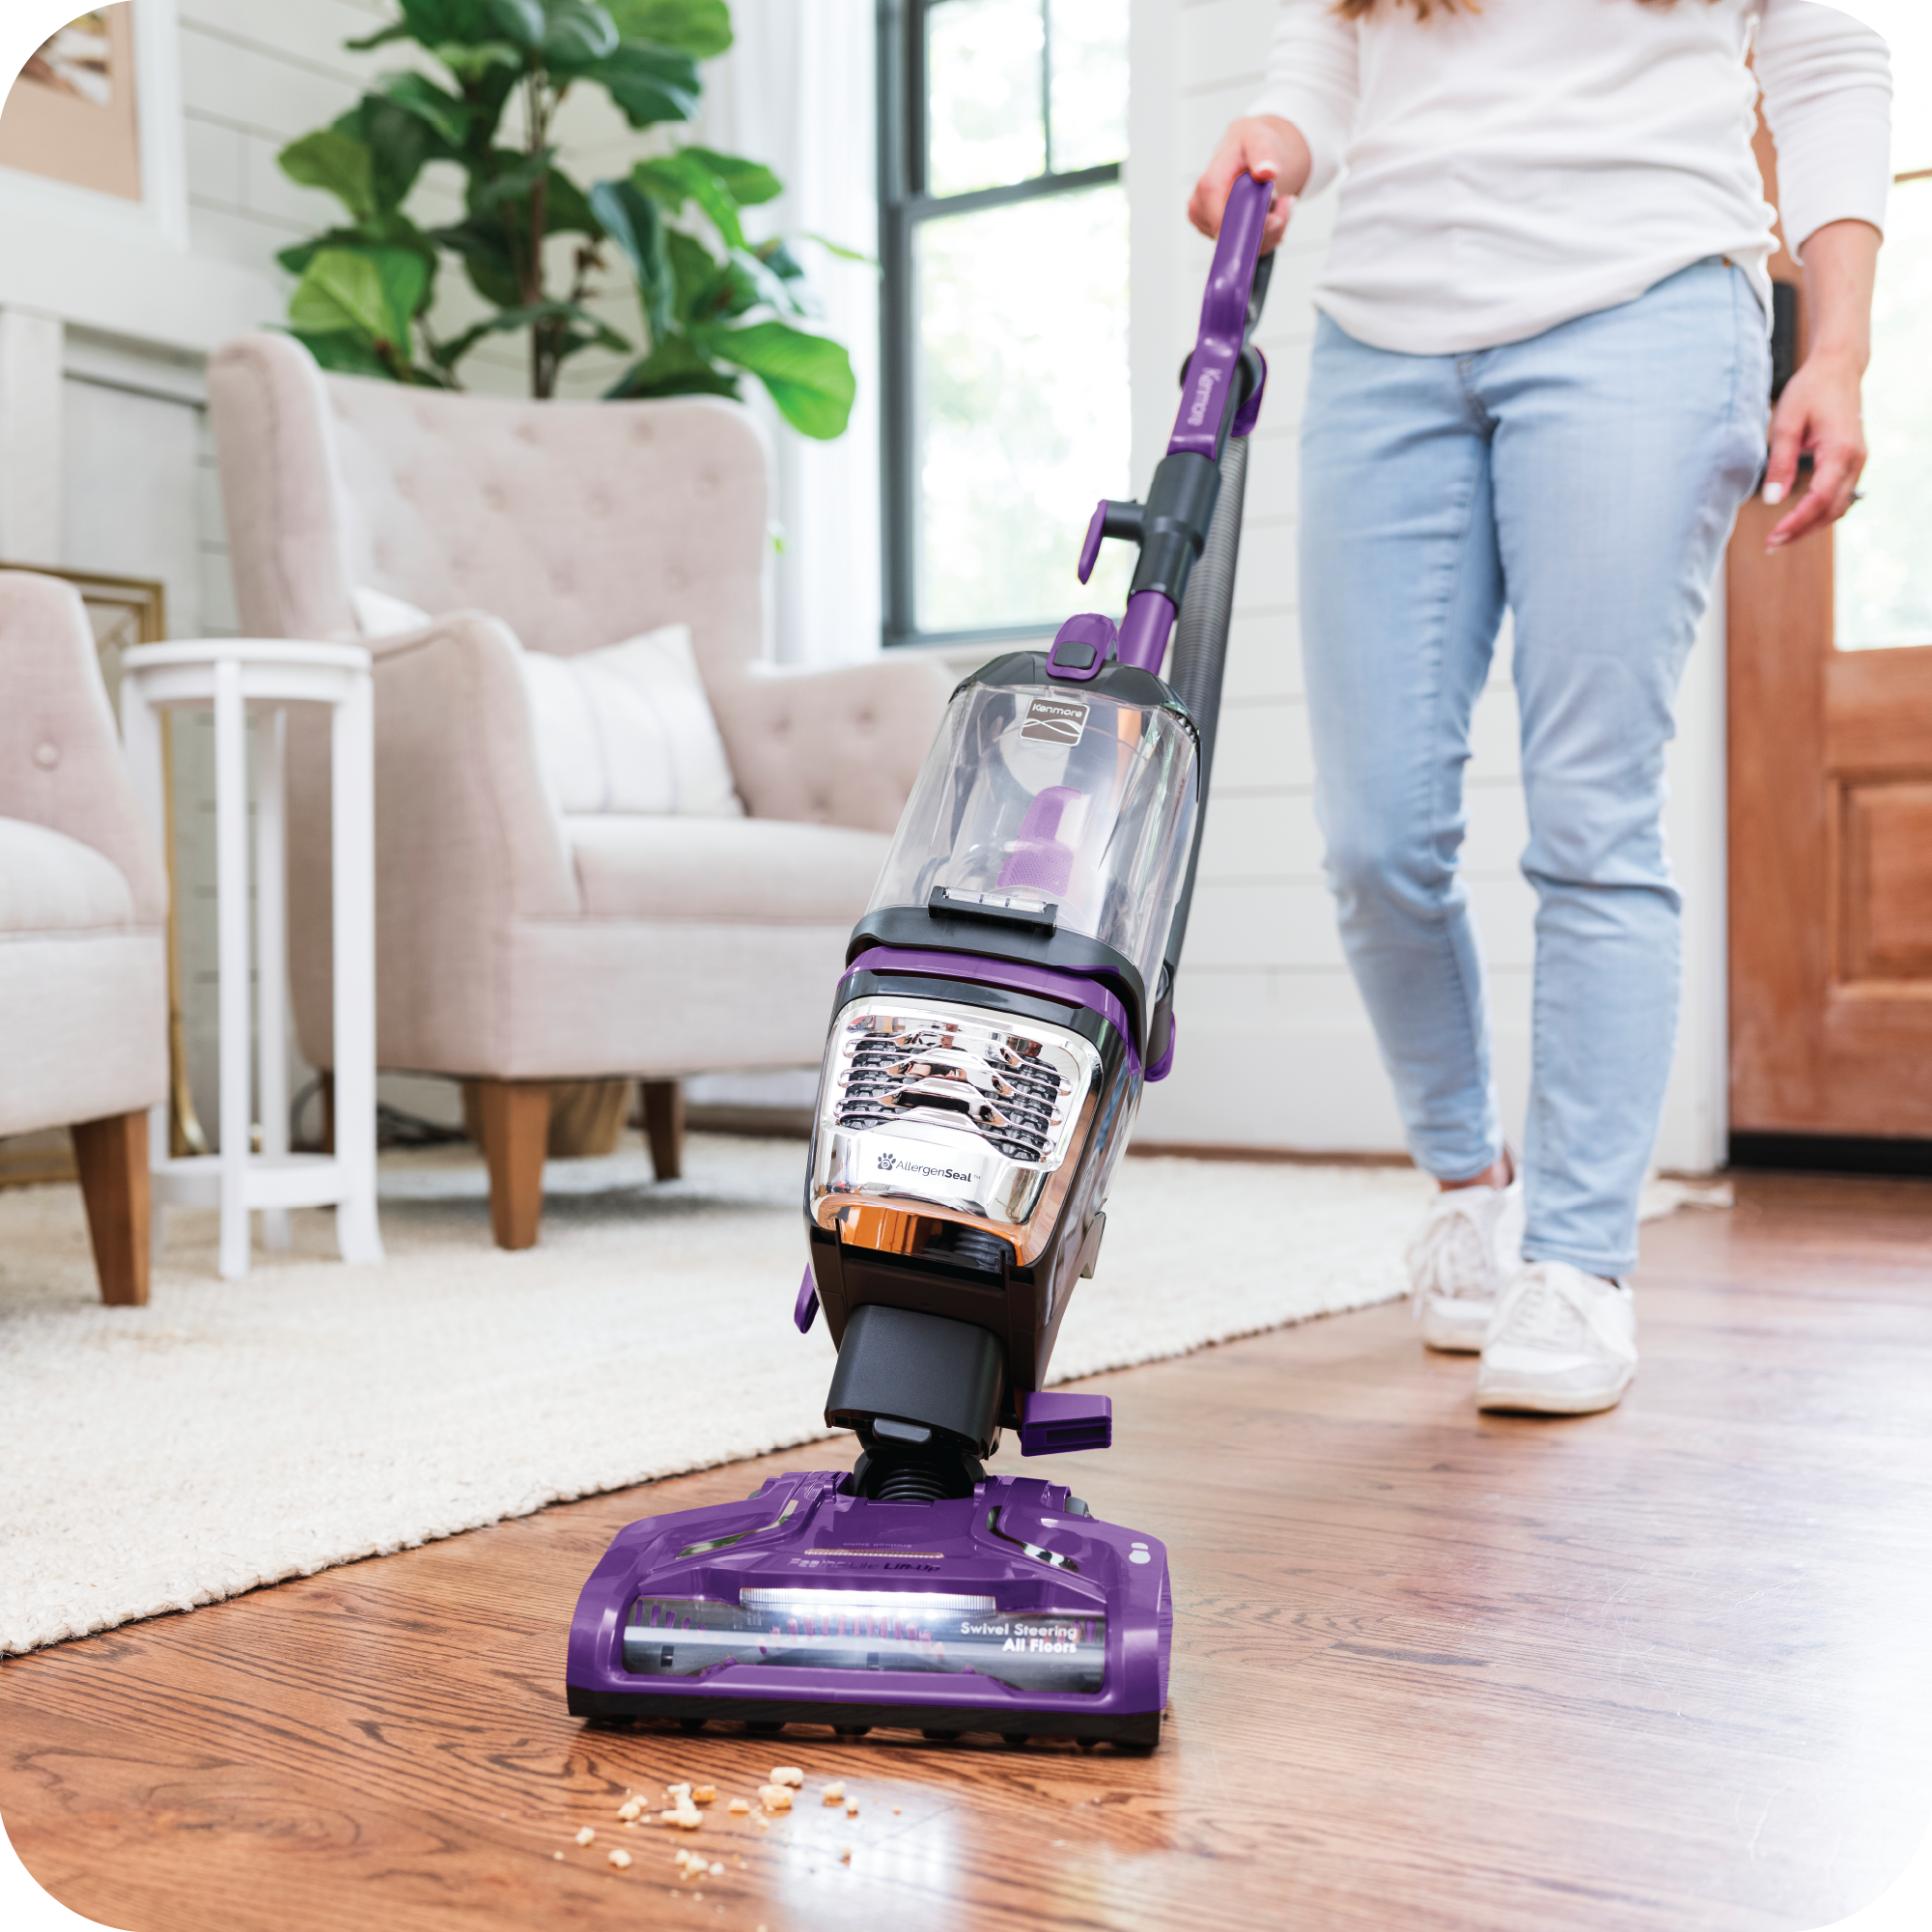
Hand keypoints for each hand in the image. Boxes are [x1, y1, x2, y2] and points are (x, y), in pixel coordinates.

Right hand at [1188, 116, 1311, 254]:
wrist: (1251, 151)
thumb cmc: (1251, 143)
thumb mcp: (1260, 138)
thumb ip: (1264, 154)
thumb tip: (1267, 171)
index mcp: (1208, 184)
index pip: (1221, 220)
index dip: (1247, 227)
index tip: (1274, 220)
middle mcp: (1201, 207)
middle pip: (1233, 238)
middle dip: (1266, 228)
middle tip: (1287, 203)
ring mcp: (1207, 223)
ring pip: (1242, 247)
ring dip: (1270, 232)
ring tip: (1281, 204)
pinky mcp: (1216, 234)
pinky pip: (1244, 248)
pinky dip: (1265, 236)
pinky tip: (1271, 214)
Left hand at [1762, 348, 1866, 551]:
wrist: (1837, 368)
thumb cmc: (1809, 391)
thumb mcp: (1786, 423)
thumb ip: (1780, 463)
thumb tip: (1773, 500)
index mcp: (1840, 450)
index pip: (1820, 498)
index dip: (1796, 521)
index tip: (1774, 536)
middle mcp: (1855, 459)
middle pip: (1832, 509)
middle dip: (1802, 530)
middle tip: (1771, 545)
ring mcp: (1858, 461)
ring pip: (1839, 506)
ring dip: (1811, 525)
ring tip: (1781, 537)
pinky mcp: (1853, 461)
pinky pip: (1840, 495)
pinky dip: (1821, 512)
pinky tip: (1798, 520)